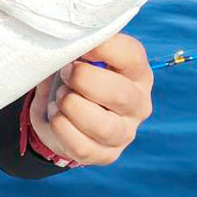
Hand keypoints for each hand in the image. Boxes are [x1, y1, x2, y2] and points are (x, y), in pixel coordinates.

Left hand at [28, 33, 153, 165]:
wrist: (59, 113)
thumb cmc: (73, 78)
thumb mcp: (77, 57)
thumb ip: (80, 46)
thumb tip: (70, 41)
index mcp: (137, 72)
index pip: (131, 55)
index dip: (102, 48)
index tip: (79, 48)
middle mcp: (138, 103)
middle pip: (120, 95)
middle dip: (83, 81)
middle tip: (64, 73)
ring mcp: (125, 132)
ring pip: (102, 126)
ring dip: (72, 107)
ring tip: (60, 97)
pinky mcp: (106, 154)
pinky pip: (82, 146)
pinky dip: (62, 127)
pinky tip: (57, 115)